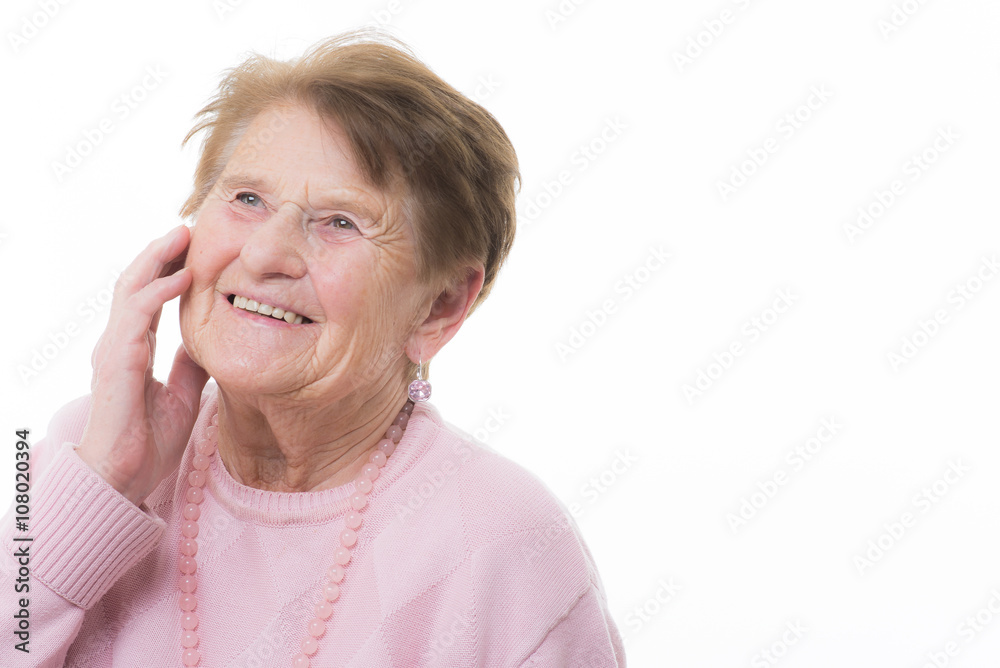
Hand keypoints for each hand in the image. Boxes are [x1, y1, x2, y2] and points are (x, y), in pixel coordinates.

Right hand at [77, 225, 209, 506]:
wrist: (126, 479)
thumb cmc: (149, 442)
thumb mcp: (184, 395)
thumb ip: (191, 367)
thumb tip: (206, 343)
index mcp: (134, 348)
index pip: (149, 297)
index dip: (168, 270)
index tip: (193, 248)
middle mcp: (120, 342)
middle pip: (136, 283)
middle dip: (161, 253)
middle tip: (188, 227)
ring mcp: (115, 350)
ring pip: (131, 289)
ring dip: (158, 259)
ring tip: (183, 235)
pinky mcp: (117, 362)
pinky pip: (137, 317)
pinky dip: (159, 292)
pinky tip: (183, 277)